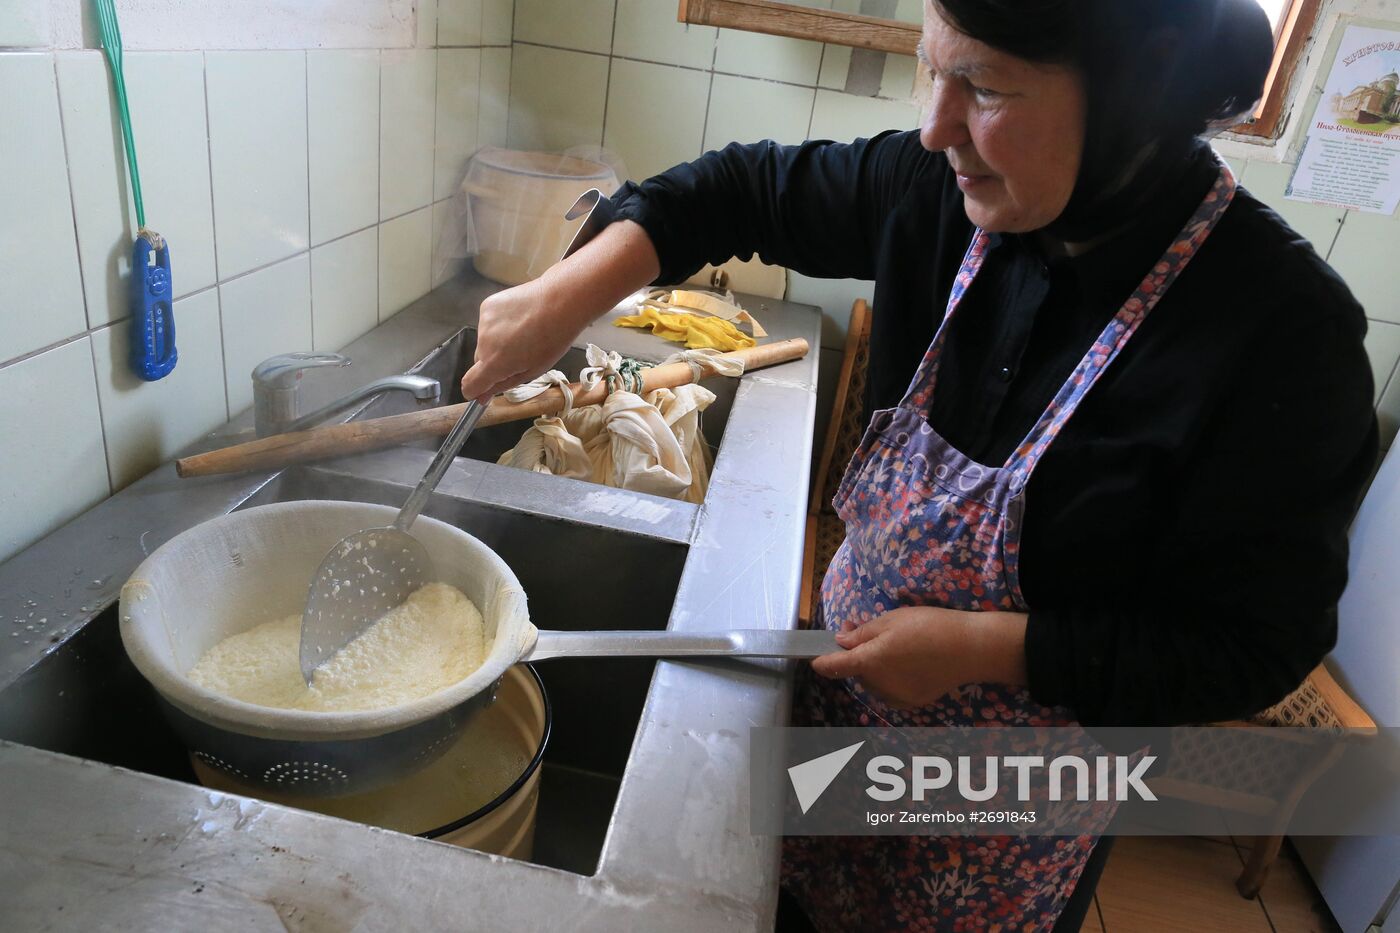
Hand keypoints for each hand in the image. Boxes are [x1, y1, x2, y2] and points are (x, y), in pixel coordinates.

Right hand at [458, 278, 579, 404]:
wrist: (560, 301)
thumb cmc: (553, 339)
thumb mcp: (532, 371)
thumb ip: (503, 385)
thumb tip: (481, 397)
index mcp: (495, 363)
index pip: (469, 384)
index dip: (475, 391)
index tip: (483, 391)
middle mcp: (483, 343)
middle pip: (480, 361)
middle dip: (494, 364)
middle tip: (520, 355)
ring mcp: (483, 322)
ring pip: (485, 342)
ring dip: (497, 342)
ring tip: (522, 333)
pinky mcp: (487, 306)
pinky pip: (488, 324)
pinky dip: (498, 325)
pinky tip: (518, 319)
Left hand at [810, 607, 1028, 708]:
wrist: (970, 649)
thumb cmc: (930, 627)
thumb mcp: (892, 620)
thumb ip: (863, 633)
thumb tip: (842, 640)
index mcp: (871, 661)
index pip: (835, 667)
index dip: (821, 662)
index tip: (814, 658)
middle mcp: (880, 685)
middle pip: (857, 672)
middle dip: (857, 655)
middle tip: (865, 631)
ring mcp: (897, 697)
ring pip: (873, 683)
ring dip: (875, 667)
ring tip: (895, 646)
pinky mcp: (913, 703)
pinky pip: (891, 691)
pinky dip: (891, 679)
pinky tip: (909, 663)